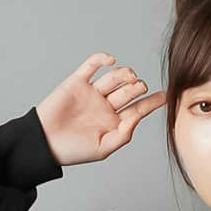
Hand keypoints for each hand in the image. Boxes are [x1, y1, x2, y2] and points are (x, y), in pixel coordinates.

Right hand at [35, 53, 167, 167]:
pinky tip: (111, 61)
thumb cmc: (73, 150)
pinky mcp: (77, 82)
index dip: (151, 103)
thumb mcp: (103, 148)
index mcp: (113, 123)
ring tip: (130, 77)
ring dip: (124, 75)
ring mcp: (91, 93)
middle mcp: (104, 106)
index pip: (136, 110)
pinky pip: (91, 66)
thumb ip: (123, 134)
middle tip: (140, 87)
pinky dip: (101, 60)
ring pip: (113, 78)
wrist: (45, 142)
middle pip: (127, 92)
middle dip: (137, 87)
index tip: (166, 96)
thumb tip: (137, 117)